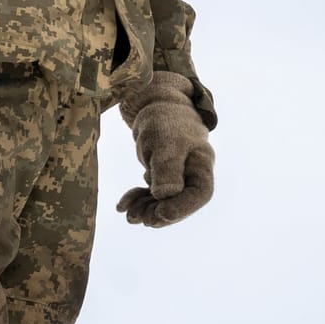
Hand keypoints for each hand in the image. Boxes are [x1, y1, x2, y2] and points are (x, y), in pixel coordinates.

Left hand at [115, 72, 213, 227]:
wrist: (153, 105)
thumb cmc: (164, 120)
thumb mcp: (166, 142)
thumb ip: (168, 169)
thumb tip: (165, 197)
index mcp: (202, 164)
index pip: (200, 194)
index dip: (182, 209)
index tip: (160, 214)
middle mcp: (192, 173)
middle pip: (180, 203)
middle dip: (159, 213)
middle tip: (140, 218)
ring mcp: (178, 176)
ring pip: (164, 202)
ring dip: (146, 210)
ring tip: (127, 214)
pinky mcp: (163, 176)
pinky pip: (152, 195)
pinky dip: (138, 201)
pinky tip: (122, 206)